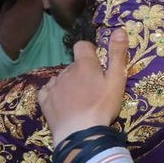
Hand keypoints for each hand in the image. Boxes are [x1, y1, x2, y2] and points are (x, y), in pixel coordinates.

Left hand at [39, 28, 128, 144]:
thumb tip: (119, 29)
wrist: (81, 133)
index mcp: (84, 64)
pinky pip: (48, 90)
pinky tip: (62, 102)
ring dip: (70, 83)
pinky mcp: (44, 100)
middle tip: (93, 89)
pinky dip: (55, 93)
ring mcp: (53, 86)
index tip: (98, 65)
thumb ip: (117, 54)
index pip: (82, 46)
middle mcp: (66, 71)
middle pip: (74, 65)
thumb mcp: (117, 79)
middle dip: (82, 72)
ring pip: (62, 77)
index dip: (90, 52)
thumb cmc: (102, 105)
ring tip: (79, 99)